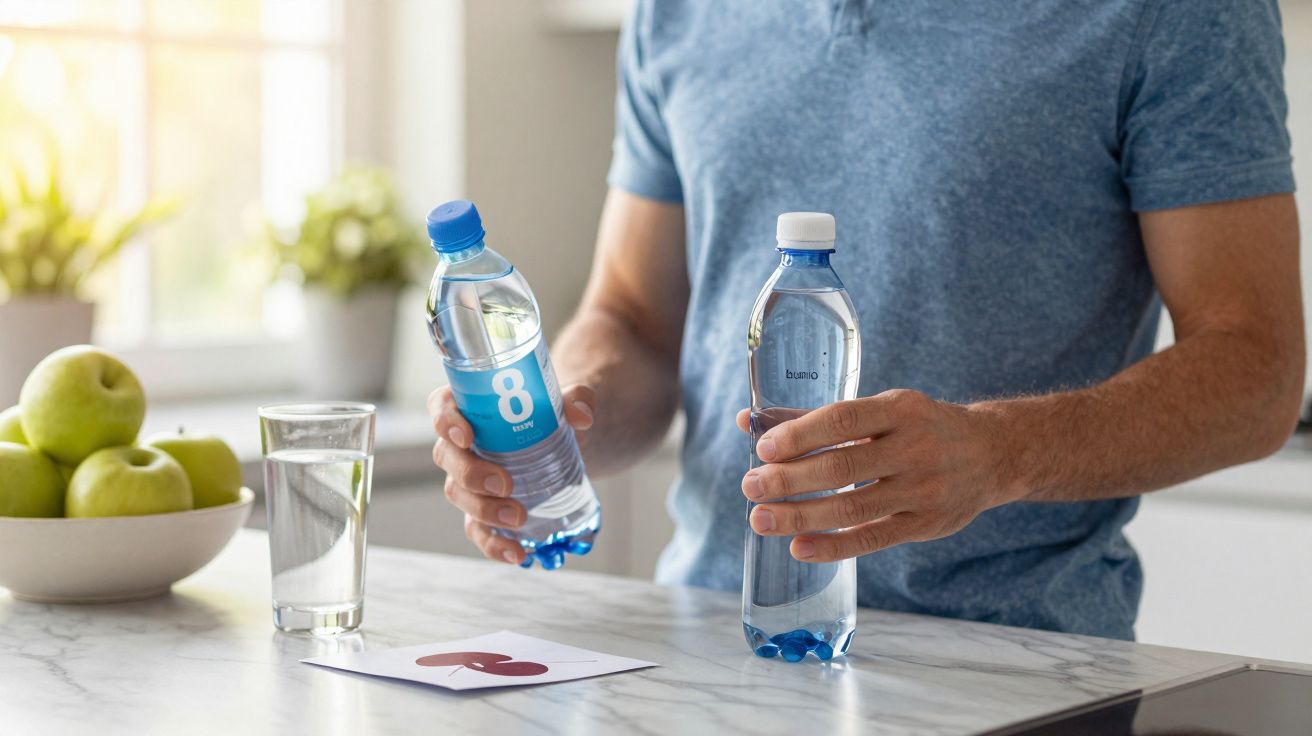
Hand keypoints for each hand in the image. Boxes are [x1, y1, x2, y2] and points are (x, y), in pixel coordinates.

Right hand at [428, 383, 596, 563]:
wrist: (558, 440)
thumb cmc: (547, 412)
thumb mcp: (564, 401)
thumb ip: (576, 399)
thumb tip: (582, 417)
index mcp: (469, 407)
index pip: (441, 406)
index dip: (445, 421)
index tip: (466, 436)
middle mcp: (459, 444)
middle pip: (447, 456)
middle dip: (471, 474)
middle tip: (504, 483)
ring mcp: (467, 479)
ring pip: (458, 494)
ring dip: (484, 509)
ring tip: (519, 517)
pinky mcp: (481, 509)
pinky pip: (477, 529)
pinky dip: (494, 545)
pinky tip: (517, 554)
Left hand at [736, 389, 1006, 562]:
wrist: (992, 454)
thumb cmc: (920, 427)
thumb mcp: (881, 409)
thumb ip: (815, 418)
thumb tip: (747, 422)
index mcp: (900, 409)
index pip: (843, 420)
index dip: (800, 434)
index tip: (763, 448)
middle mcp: (915, 448)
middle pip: (843, 467)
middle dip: (790, 479)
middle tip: (750, 486)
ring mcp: (923, 489)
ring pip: (853, 507)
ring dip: (801, 516)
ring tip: (761, 519)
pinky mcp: (926, 525)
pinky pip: (873, 539)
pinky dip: (833, 545)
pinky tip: (799, 547)